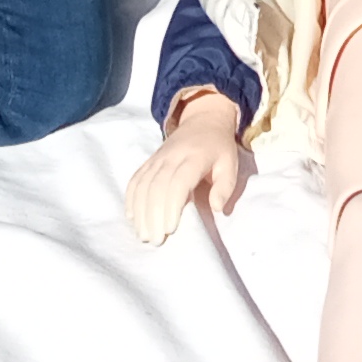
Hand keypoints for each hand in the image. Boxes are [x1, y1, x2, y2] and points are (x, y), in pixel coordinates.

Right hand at [124, 92, 250, 243]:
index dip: (171, 206)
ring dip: (140, 211)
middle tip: (155, 240)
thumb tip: (216, 208)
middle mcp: (171, 157)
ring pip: (143, 185)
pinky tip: (131, 216)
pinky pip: (135, 179)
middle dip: (153, 216)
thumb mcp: (230, 165)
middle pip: (156, 187)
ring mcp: (157, 158)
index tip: (170, 229)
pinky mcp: (149, 161)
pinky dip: (131, 198)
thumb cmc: (219, 148)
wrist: (203, 121)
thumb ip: (225, 187)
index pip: (178, 182)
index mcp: (194, 158)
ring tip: (143, 234)